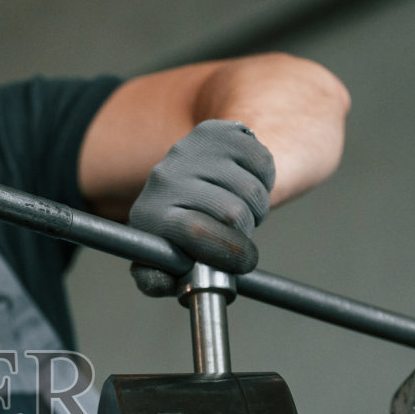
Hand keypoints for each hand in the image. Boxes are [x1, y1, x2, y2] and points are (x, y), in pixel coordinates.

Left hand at [127, 119, 276, 295]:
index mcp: (149, 215)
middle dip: (245, 233)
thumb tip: (160, 282)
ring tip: (239, 209)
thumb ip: (156, 280)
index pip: (196, 231)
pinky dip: (265, 180)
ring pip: (251, 190)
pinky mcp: (216, 131)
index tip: (243, 262)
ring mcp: (190, 150)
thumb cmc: (180, 232)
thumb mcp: (163, 261)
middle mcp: (164, 177)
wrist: (193, 178)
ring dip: (257, 209)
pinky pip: (262, 162)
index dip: (229, 252)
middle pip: (232, 213)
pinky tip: (246, 184)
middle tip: (238, 235)